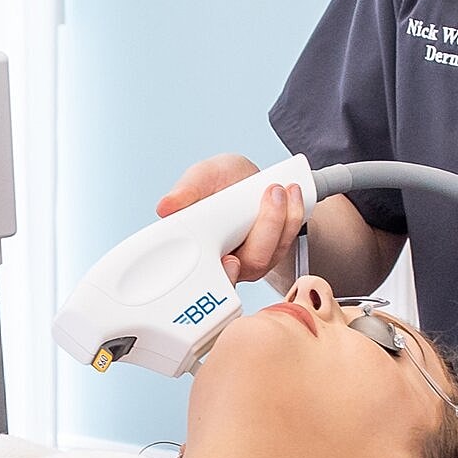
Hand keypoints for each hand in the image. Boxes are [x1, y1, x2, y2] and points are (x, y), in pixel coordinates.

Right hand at [157, 153, 308, 284]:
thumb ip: (186, 191)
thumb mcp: (201, 177)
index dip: (224, 276)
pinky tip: (291, 194)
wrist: (245, 178)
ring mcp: (251, 259)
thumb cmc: (219, 182)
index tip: (231, 260)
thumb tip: (164, 208)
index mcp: (201, 251)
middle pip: (249, 265)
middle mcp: (227, 262)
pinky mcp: (273, 251)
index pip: (208, 281)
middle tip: (270, 195)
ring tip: (279, 187)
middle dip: (265, 232)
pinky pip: (286, 243)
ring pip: (270, 254)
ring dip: (281, 219)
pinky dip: (293, 217)